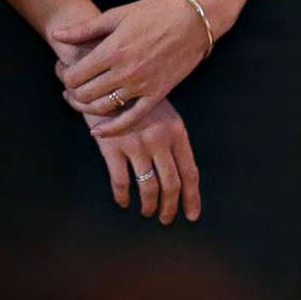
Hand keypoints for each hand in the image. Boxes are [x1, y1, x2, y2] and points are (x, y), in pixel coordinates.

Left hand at [53, 0, 212, 133]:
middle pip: (85, 94)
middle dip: (72, 92)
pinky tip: (98, 131)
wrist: (193, 20)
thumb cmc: (155, 12)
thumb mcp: (117, 14)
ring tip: (82, 101)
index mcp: (112, 50)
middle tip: (71, 87)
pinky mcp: (157, 95)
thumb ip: (84, 29)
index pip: (75, 75)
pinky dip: (112, 129)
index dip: (64, 76)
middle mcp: (125, 71)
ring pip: (103, 108)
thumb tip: (56, 34)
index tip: (65, 71)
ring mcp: (142, 86)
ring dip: (86, 108)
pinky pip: (130, 119)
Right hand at [93, 98, 200, 224]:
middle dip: (170, 207)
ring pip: (148, 187)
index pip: (190, 171)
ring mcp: (136, 144)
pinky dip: (123, 197)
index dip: (192, 197)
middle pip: (171, 184)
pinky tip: (124, 202)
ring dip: (149, 206)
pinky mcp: (113, 147)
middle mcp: (159, 139)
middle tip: (166, 219)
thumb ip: (172, 140)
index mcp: (176, 131)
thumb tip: (180, 174)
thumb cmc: (137, 99)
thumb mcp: (164, 113)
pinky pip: (121, 182)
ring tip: (147, 212)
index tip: (192, 215)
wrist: (108, 80)